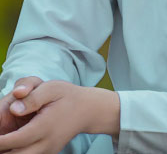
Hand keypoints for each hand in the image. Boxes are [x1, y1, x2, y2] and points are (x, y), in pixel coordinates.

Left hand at [0, 80, 119, 153]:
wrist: (88, 110)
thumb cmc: (67, 96)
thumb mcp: (51, 88)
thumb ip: (32, 96)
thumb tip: (13, 108)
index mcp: (45, 126)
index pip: (15, 139)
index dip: (0, 139)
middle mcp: (46, 144)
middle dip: (2, 149)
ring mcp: (47, 151)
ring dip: (9, 150)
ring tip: (4, 140)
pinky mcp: (47, 153)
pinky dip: (16, 151)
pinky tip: (11, 143)